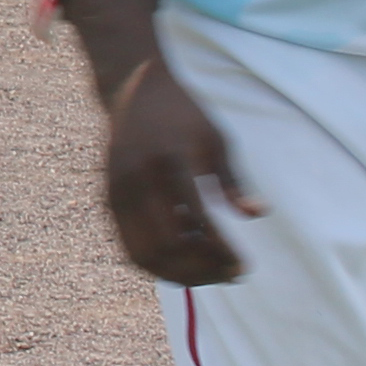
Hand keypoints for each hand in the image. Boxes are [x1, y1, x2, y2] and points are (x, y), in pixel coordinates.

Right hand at [101, 54, 257, 284]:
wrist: (132, 90)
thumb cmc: (183, 116)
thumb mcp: (216, 141)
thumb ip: (233, 181)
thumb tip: (257, 214)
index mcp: (170, 162)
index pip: (198, 223)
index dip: (222, 251)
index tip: (244, 266)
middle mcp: (138, 180)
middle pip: (168, 247)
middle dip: (202, 269)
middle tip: (230, 275)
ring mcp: (117, 191)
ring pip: (143, 254)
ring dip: (177, 274)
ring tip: (207, 275)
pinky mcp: (108, 199)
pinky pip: (128, 245)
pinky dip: (155, 264)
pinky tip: (182, 263)